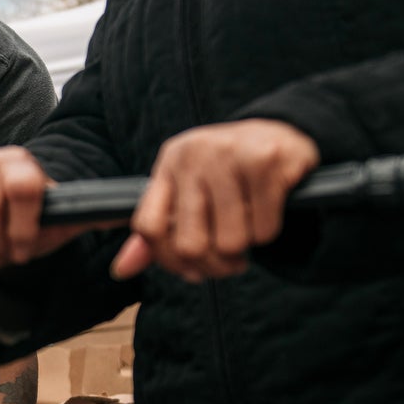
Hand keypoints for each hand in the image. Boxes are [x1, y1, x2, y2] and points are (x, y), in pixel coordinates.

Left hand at [113, 120, 319, 281]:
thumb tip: (120, 270)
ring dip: (246, 246)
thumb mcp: (188, 194)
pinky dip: (269, 231)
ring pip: (231, 243)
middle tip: (232, 258)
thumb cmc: (229, 173)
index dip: (169, 260)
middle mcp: (192, 156)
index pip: (148, 228)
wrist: (283, 133)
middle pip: (190, 246)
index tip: (192, 268)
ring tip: (251, 227)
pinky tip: (270, 211)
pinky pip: (264, 230)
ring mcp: (228, 154)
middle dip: (216, 264)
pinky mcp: (266, 160)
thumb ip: (157, 232)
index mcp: (169, 165)